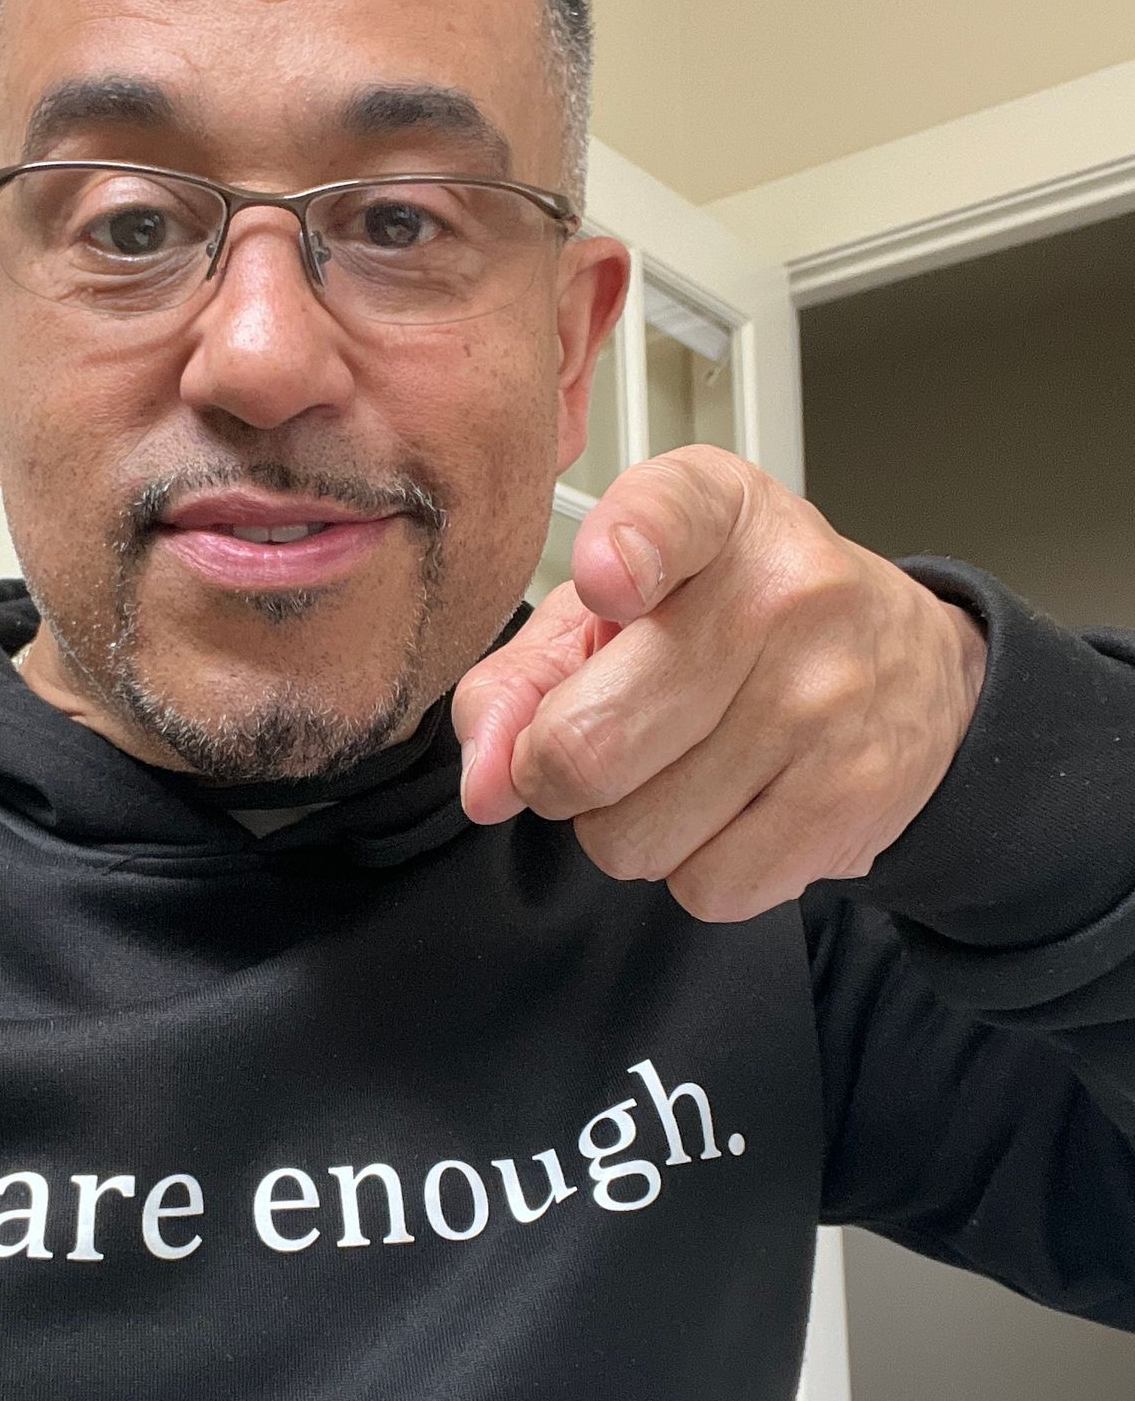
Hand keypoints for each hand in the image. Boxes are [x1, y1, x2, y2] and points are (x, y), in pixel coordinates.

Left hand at [452, 446, 988, 921]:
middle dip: (555, 773)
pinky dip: (693, 869)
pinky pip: (703, 887)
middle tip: (592, 748)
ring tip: (678, 771)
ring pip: (631, 836)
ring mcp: (825, 702)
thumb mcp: (620, 608)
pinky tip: (729, 811)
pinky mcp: (850, 800)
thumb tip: (485, 784)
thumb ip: (522, 678)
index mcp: (718, 512)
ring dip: (626, 826)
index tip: (607, 581)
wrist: (914, 670)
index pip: (665, 516)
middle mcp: (784, 593)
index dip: (622, 553)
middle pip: (588, 743)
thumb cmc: (739, 625)